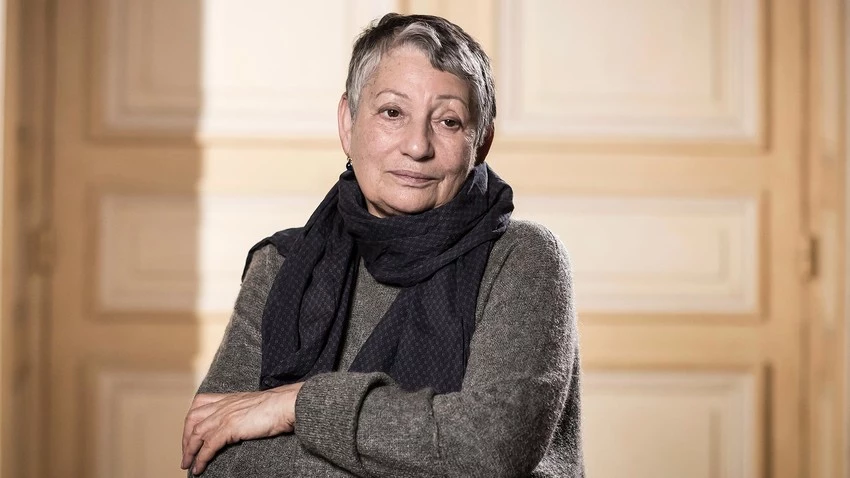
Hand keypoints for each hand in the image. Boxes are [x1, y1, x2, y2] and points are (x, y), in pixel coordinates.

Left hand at [181, 382, 303, 474]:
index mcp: (228, 398)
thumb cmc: (278, 406)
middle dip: (185, 438)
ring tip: (188, 464)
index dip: (191, 420)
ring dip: (189, 451)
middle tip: (186, 454)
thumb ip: (243, 411)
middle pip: (192, 419)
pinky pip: (208, 446)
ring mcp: (224, 415)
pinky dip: (200, 459)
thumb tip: (241, 424)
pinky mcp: (229, 428)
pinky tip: (199, 468)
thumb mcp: (254, 405)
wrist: (286, 404)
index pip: (200, 404)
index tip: (190, 434)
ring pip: (196, 434)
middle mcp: (223, 405)